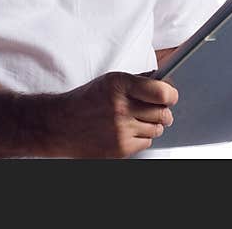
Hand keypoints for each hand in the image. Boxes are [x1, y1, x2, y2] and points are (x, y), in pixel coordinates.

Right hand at [56, 71, 177, 157]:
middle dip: (162, 111)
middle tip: (155, 109)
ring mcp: (120, 130)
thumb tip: (165, 83)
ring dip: (151, 125)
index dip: (171, 95)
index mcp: (119, 85)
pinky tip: (126, 130)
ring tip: (134, 119)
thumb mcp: (109, 82)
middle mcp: (121, 107)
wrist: (60, 124)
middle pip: (162, 113)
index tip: (170, 96)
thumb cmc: (86, 100)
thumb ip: (137, 82)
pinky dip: (141, 137)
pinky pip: (147, 142)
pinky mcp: (120, 148)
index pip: (161, 93)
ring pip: (157, 129)